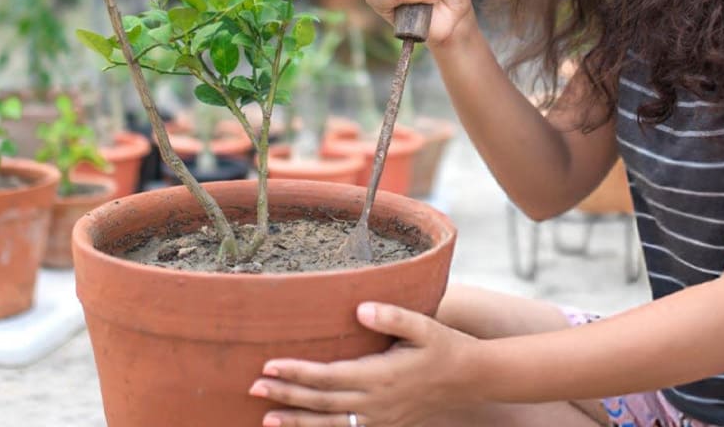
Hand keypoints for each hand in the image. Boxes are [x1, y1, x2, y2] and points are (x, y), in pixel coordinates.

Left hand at [250, 301, 479, 426]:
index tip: (268, 365)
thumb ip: (392, 316)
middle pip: (321, 401)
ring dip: (297, 421)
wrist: (471, 380)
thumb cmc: (444, 346)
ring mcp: (379, 418)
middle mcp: (376, 401)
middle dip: (285, 396)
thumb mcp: (424, 325)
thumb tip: (360, 309)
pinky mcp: (384, 425)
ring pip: (330, 423)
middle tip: (252, 389)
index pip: (328, 376)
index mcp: (380, 375)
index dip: (297, 372)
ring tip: (266, 419)